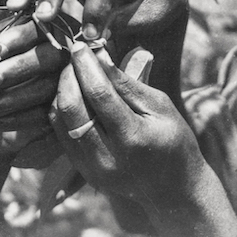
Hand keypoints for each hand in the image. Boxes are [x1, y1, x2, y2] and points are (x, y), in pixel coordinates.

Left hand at [0, 10, 68, 167]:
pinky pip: (46, 114)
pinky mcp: (56, 113)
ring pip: (46, 86)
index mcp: (29, 37)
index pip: (31, 31)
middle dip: (17, 68)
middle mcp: (51, 57)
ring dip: (11, 98)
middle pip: (48, 56)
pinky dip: (17, 118)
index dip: (12, 40)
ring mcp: (59, 86)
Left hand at [51, 43, 207, 213]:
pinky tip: (72, 95)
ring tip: (73, 73)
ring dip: (63, 92)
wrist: (174, 190)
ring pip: (62, 121)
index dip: (86, 66)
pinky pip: (62, 135)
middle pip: (72, 108)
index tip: (80, 46)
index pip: (99, 95)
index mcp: (133, 139)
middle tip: (75, 57)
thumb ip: (129, 84)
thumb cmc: (175, 141)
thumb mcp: (161, 107)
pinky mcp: (84, 172)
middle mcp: (108, 157)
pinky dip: (63, 111)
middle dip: (69, 76)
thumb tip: (101, 58)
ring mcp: (92, 169)